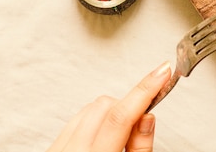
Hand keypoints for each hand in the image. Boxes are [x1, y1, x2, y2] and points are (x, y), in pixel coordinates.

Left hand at [46, 61, 171, 151]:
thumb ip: (141, 147)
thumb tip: (147, 117)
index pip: (121, 116)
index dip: (145, 89)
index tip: (163, 72)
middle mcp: (72, 151)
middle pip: (105, 106)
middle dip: (127, 109)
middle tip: (138, 129)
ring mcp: (58, 149)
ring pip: (90, 108)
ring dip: (111, 114)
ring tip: (120, 138)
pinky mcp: (53, 147)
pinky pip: (75, 119)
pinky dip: (94, 120)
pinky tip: (103, 136)